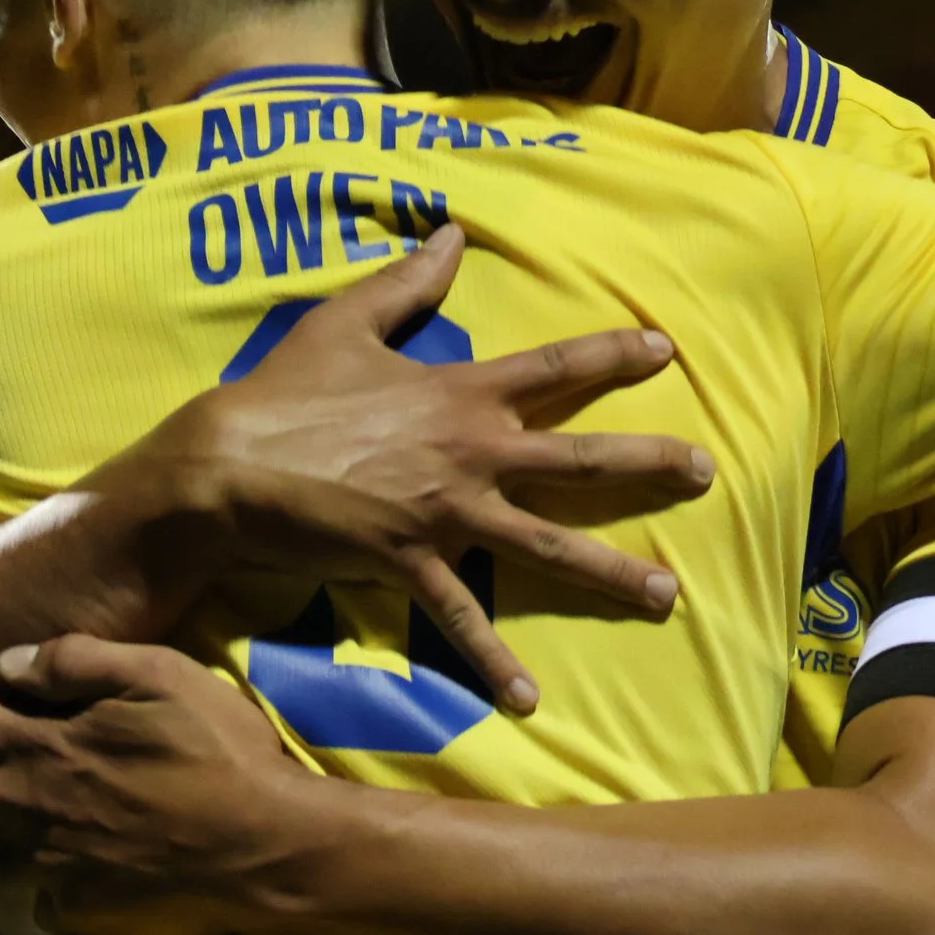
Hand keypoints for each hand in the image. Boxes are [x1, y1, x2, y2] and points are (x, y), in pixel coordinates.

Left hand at [0, 635, 325, 934]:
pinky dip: (10, 879)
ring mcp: (52, 865)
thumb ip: (78, 660)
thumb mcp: (158, 673)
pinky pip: (27, 891)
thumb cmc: (218, 747)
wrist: (265, 845)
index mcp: (46, 747)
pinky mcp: (80, 903)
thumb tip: (10, 661)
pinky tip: (10, 870)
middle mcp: (33, 810)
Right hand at [100, 223, 711, 711]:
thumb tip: (451, 235)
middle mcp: (471, 453)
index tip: (665, 350)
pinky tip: (530, 699)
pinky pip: (464, 619)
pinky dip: (495, 662)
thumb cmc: (284, 392)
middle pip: (580, 459)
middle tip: (707, 471)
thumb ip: (406, 282)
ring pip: (550, 545)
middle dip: (650, 462)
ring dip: (614, 573)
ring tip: (670, 595)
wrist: (227, 467)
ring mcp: (447, 514)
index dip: (614, 355)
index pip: (555, 368)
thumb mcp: (344, 321)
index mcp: (459, 393)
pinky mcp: (413, 564)